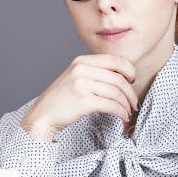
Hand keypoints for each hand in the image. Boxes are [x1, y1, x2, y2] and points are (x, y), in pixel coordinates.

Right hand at [20, 54, 139, 141]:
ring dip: (127, 104)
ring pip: (116, 93)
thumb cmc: (62, 99)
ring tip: (128, 111)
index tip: (133, 81)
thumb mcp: (76, 77)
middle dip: (131, 92)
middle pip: (118, 78)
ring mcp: (82, 85)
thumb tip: (123, 76)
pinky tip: (122, 117)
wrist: (43, 115)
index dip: (129, 70)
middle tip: (134, 102)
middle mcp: (82, 70)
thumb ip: (95, 72)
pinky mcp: (84, 101)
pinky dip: (121, 112)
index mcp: (82, 61)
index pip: (115, 59)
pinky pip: (111, 105)